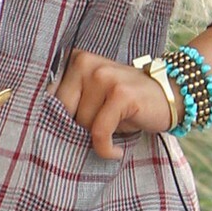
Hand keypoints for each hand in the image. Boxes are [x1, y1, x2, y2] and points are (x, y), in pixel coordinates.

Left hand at [53, 48, 172, 158]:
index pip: (48, 97)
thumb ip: (70, 101)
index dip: (53, 120)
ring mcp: (104, 76)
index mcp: (75, 59)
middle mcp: (86, 62)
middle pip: (62, 111)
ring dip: (95, 138)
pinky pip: (99, 132)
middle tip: (95, 134)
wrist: (169, 94)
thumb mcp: (93, 95)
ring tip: (111, 134)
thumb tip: (43, 126)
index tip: (60, 133)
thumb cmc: (124, 101)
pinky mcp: (120, 94)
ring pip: (82, 123)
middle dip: (76, 129)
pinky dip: (105, 148)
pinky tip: (115, 151)